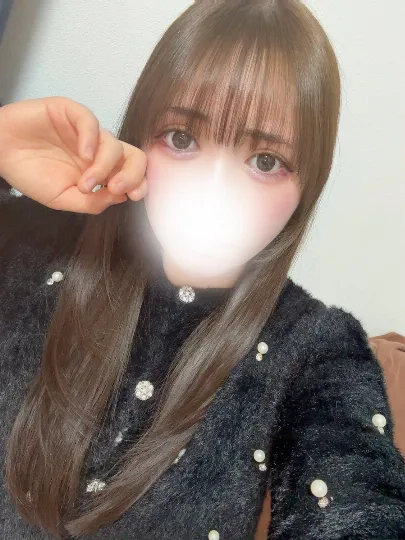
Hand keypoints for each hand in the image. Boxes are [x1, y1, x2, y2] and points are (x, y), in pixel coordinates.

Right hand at [0, 96, 147, 213]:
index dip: (140, 183)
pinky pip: (90, 122)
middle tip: (116, 188)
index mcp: (102, 171)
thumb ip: (92, 202)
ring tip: (85, 183)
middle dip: (132, 174)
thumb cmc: (31, 175)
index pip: (133, 174)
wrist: (0, 153)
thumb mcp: (63, 199)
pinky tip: (84, 155)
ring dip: (104, 167)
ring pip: (113, 144)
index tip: (134, 196)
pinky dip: (92, 139)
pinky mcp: (70, 112)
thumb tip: (121, 198)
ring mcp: (87, 132)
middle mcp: (99, 151)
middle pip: (133, 156)